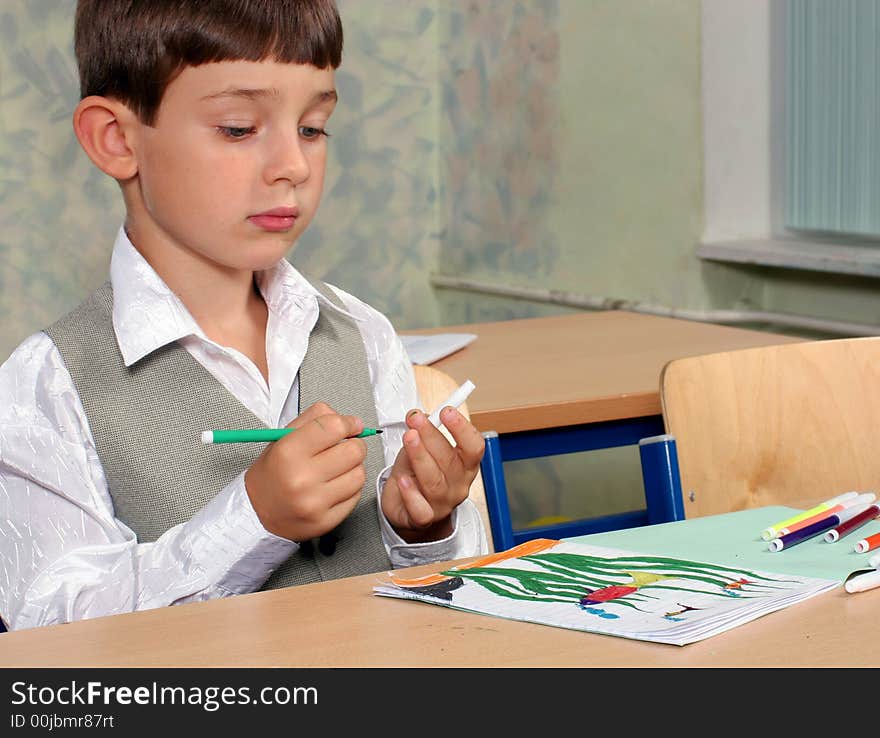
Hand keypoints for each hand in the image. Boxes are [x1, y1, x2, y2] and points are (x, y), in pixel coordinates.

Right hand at [244, 402, 366, 540]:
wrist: (256, 514)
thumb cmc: (272, 474)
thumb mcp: (282, 438)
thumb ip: (314, 419)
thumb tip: (351, 421)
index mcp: (288, 453)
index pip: (334, 426)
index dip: (348, 423)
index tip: (351, 425)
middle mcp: (301, 478)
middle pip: (354, 451)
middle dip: (353, 445)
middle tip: (343, 448)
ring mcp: (315, 502)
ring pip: (359, 474)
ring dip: (353, 468)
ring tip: (337, 469)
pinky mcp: (326, 520)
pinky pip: (356, 495)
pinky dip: (350, 488)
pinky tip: (334, 486)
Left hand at [381, 406, 484, 542]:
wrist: (409, 509)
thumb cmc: (418, 475)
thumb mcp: (422, 449)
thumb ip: (422, 434)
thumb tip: (420, 416)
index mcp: (465, 465)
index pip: (474, 447)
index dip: (462, 428)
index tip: (446, 411)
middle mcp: (458, 485)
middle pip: (450, 460)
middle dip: (432, 435)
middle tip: (416, 419)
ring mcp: (442, 503)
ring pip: (433, 481)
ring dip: (420, 456)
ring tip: (408, 439)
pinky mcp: (423, 518)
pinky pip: (420, 508)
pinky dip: (410, 493)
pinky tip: (402, 479)